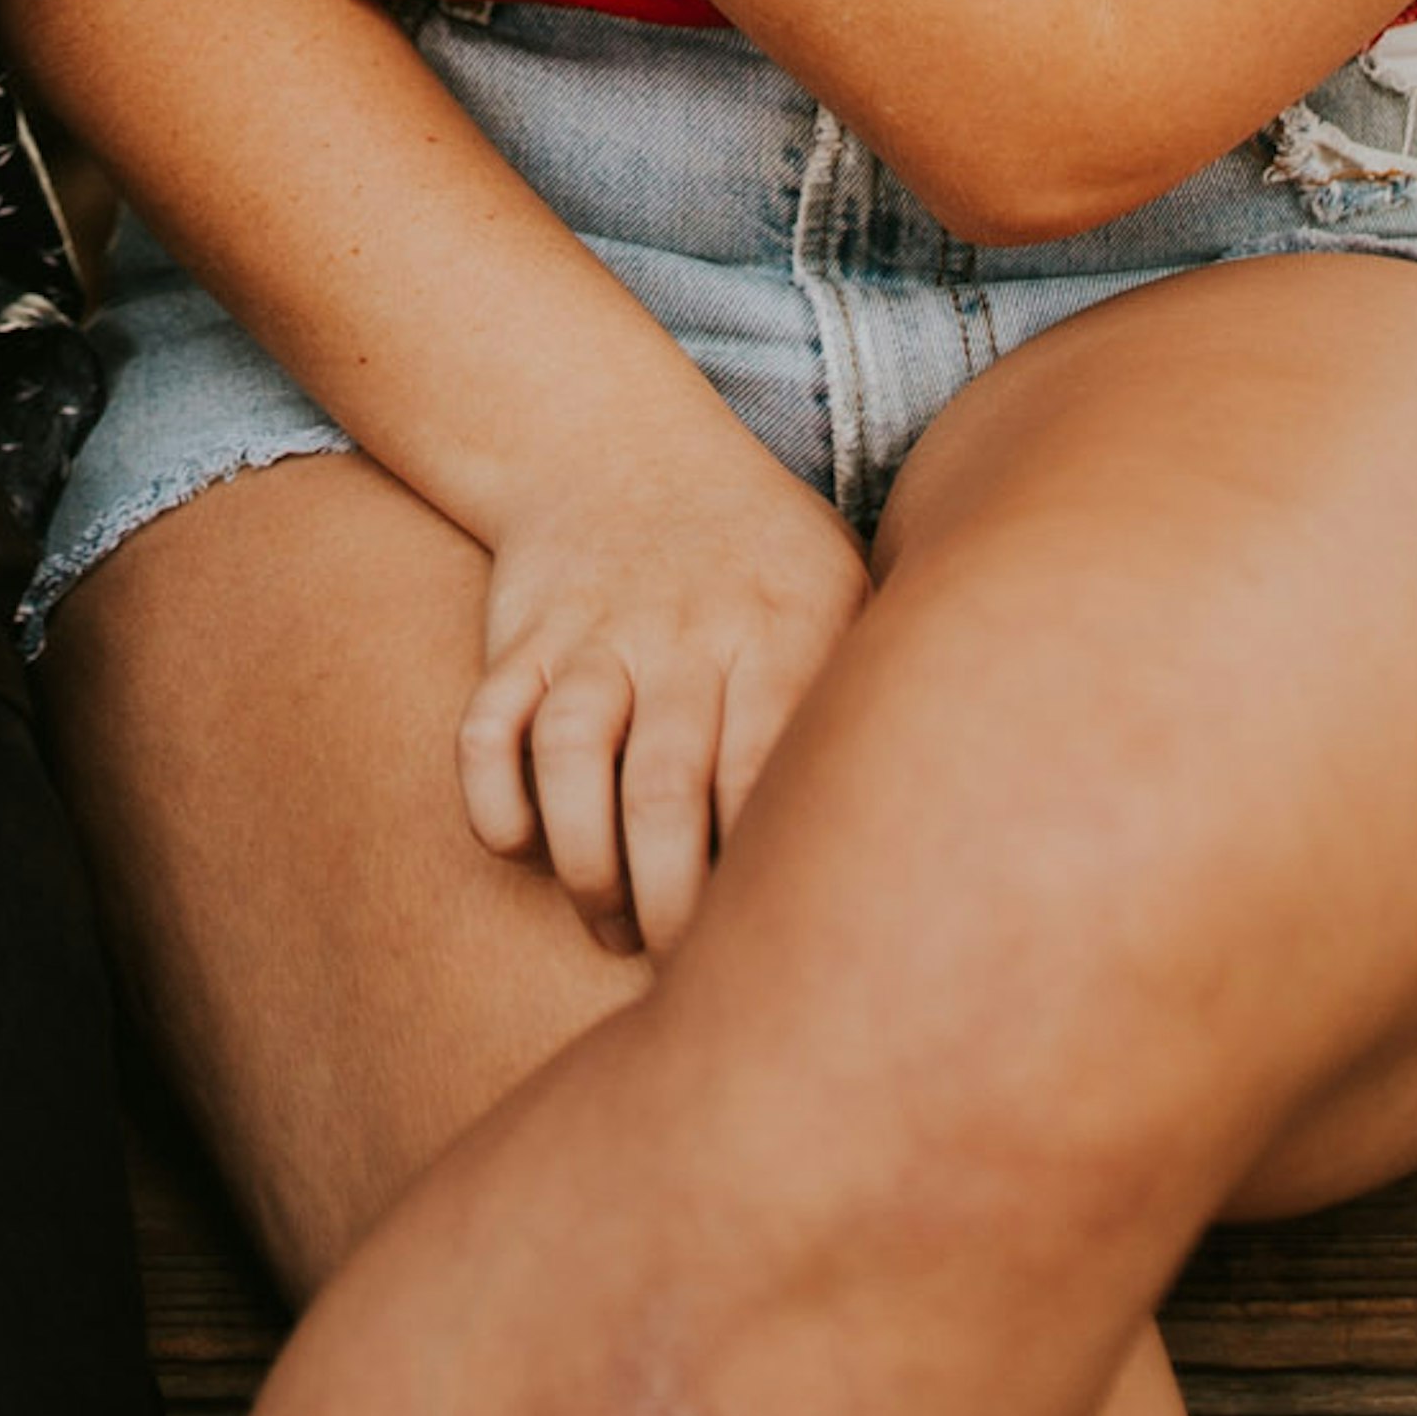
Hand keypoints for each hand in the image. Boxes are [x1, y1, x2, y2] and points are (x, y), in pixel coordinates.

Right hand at [458, 398, 866, 960]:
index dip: (763, 875)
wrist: (612, 440)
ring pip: (568, 755)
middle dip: (671, 905)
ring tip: (610, 920)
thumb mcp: (840, 584)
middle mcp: (681, 628)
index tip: (779, 948)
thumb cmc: (757, 551)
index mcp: (779, 625)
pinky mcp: (519, 634)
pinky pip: (486, 723)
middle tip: (685, 975)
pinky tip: (522, 844)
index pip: (769, 770)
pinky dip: (493, 796)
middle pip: (663, 786)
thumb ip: (877, 690)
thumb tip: (930, 843)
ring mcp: (592, 629)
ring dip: (584, 862)